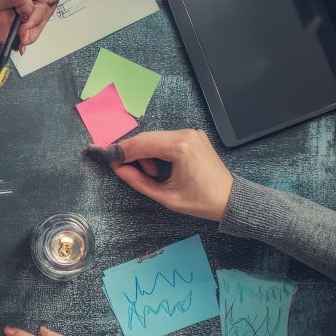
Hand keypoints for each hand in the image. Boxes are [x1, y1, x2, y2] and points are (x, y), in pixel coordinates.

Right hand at [103, 129, 233, 220]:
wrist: (229, 199)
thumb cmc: (200, 201)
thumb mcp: (165, 196)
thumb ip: (138, 181)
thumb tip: (118, 168)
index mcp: (180, 148)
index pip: (141, 144)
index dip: (121, 152)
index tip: (106, 159)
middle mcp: (186, 135)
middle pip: (146, 138)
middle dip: (131, 153)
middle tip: (122, 169)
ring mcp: (191, 133)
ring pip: (154, 138)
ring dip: (144, 153)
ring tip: (150, 174)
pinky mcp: (193, 136)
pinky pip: (165, 139)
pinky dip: (155, 150)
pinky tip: (159, 167)